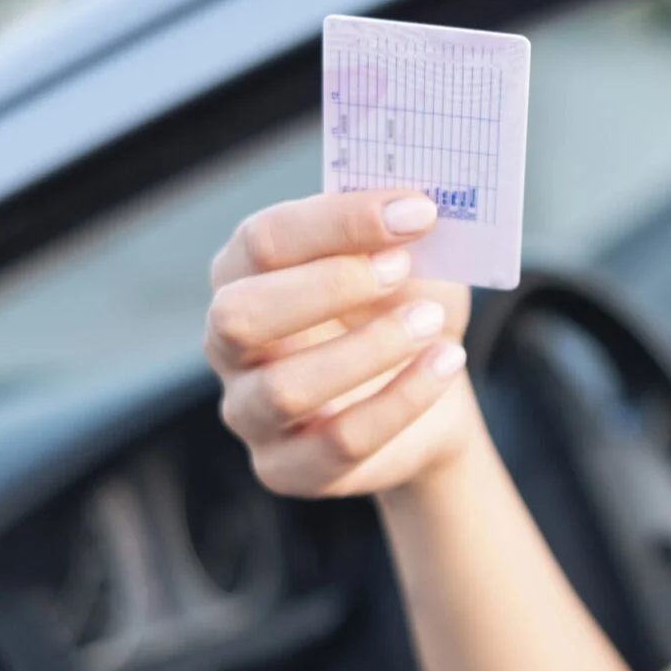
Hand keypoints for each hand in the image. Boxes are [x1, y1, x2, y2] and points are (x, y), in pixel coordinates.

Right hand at [206, 189, 478, 498]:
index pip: (263, 240)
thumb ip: (400, 229)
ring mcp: (248, 411)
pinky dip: (400, 401)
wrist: (433, 382)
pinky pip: (337, 443)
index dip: (338, 222)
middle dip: (327, 287)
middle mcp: (227, 342)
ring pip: (285, 388)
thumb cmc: (406, 303)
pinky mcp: (284, 469)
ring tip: (432, 325)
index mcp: (243, 273)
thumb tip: (413, 202)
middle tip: (402, 266)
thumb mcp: (410, 256)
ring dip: (368, 350)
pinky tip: (444, 365)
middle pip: (239, 314)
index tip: (415, 210)